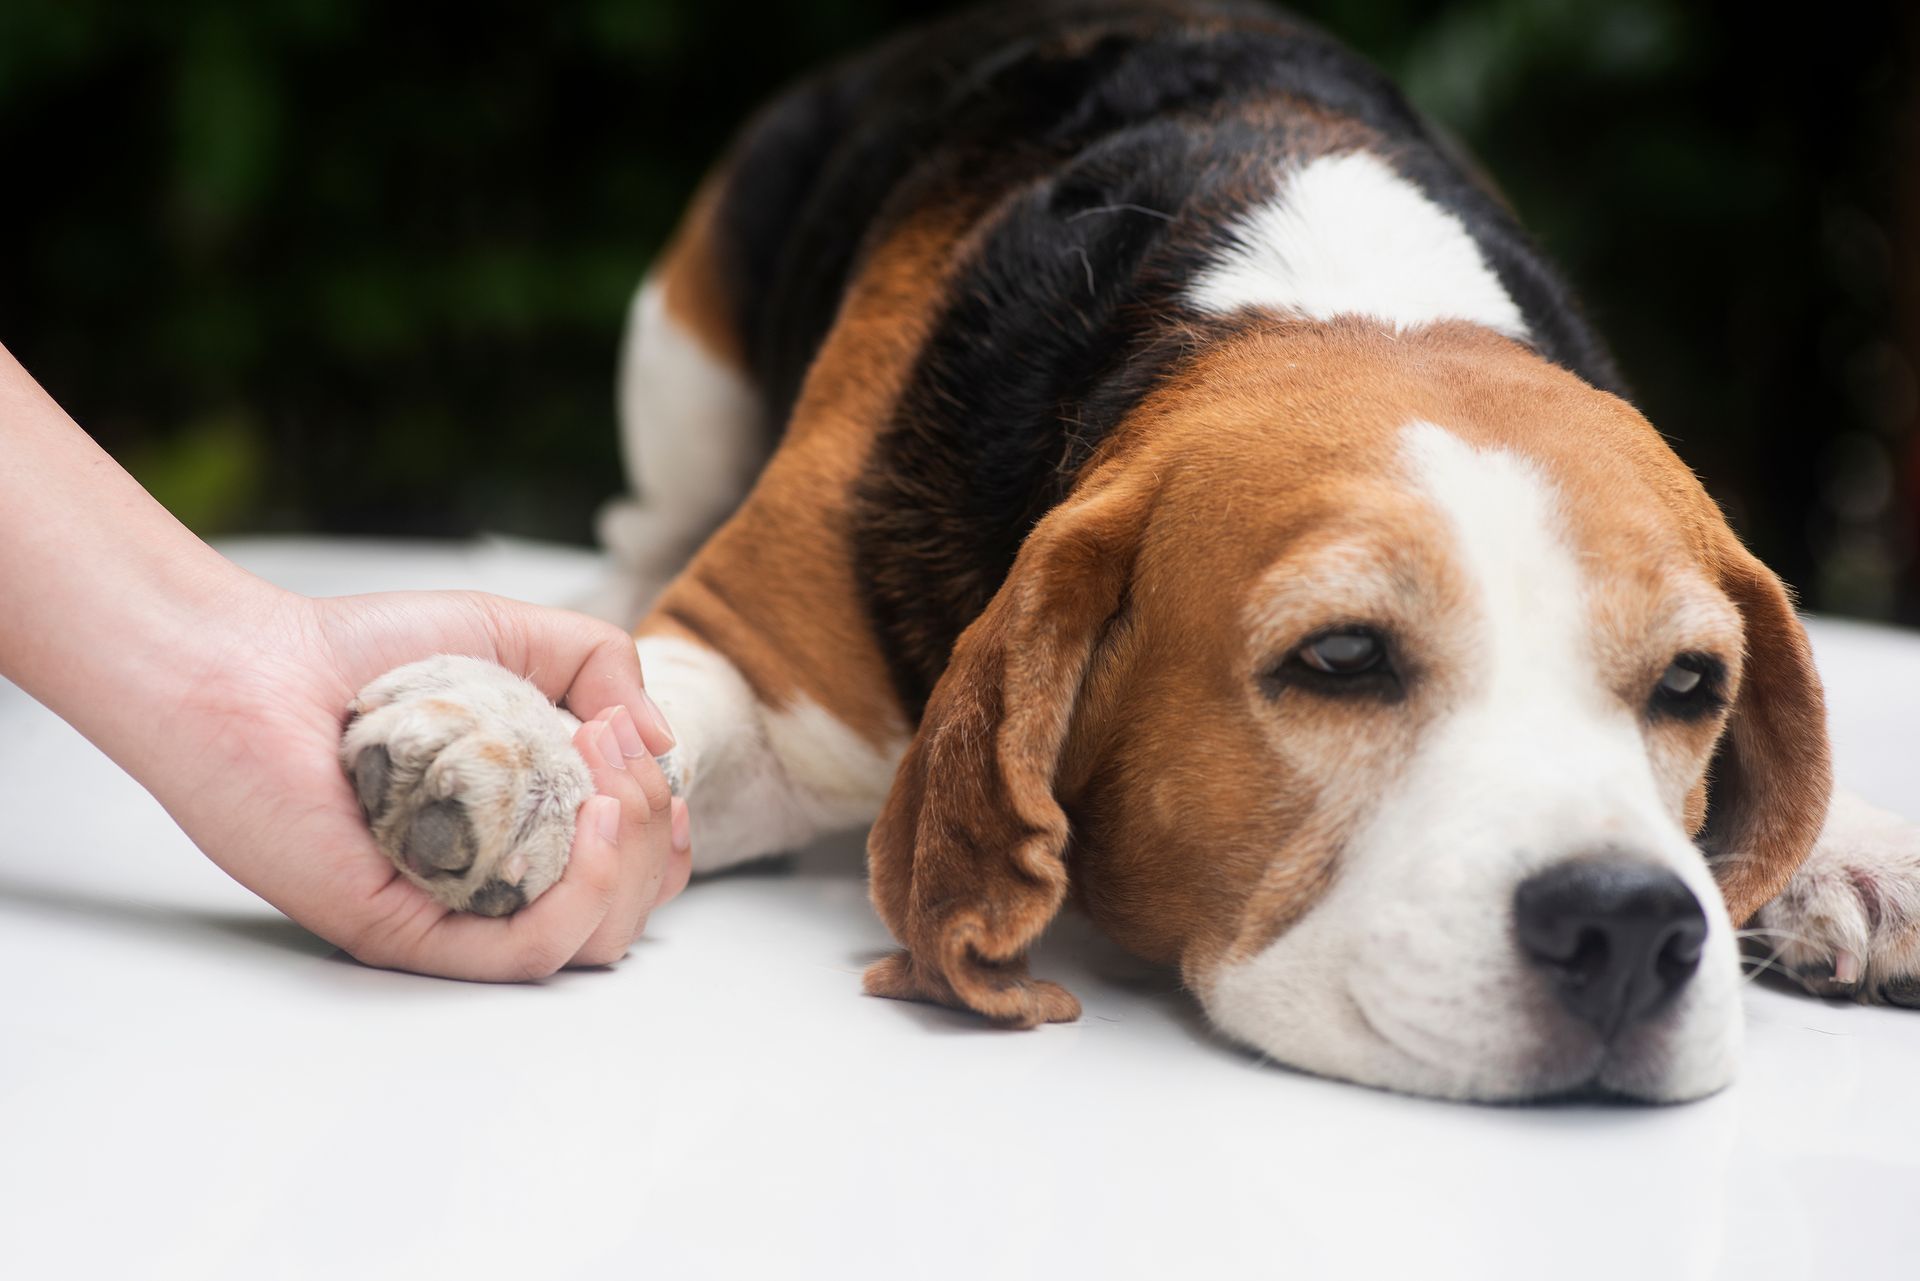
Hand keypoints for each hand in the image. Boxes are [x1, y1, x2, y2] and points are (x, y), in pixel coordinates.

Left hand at [154, 586, 692, 979]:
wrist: (255, 668)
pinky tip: (592, 820)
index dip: (662, 826)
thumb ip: (603, 664)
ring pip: (593, 943)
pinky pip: (525, 954)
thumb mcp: (517, 634)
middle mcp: (492, 885)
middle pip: (628, 914)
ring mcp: (452, 916)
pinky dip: (585, 895)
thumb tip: (663, 742)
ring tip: (602, 781)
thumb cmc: (365, 654)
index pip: (632, 874)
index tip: (639, 751)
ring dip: (628, 859)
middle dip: (650, 830)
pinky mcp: (407, 935)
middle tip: (609, 748)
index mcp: (521, 834)